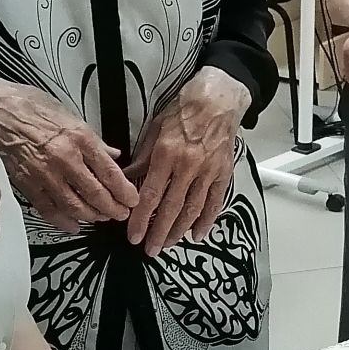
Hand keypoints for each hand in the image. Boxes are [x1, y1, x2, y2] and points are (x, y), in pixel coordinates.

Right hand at [0, 74, 135, 234]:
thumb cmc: (31, 106)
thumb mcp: (70, 114)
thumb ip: (94, 140)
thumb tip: (113, 155)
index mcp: (80, 138)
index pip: (110, 172)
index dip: (124, 191)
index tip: (133, 200)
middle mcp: (65, 159)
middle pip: (96, 194)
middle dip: (113, 208)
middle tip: (122, 214)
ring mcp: (45, 174)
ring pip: (75, 206)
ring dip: (92, 216)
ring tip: (102, 217)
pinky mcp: (27, 184)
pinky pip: (49, 209)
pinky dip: (64, 221)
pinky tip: (74, 225)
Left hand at [125, 67, 251, 256]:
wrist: (217, 100)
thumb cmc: (184, 111)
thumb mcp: (154, 131)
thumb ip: (141, 159)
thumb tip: (125, 180)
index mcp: (166, 155)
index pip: (150, 195)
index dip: (141, 219)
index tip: (133, 235)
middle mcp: (188, 166)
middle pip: (171, 208)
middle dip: (159, 232)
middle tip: (150, 249)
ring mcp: (208, 172)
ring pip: (192, 209)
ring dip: (179, 230)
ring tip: (168, 244)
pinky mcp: (223, 173)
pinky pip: (215, 201)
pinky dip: (206, 220)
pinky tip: (197, 233)